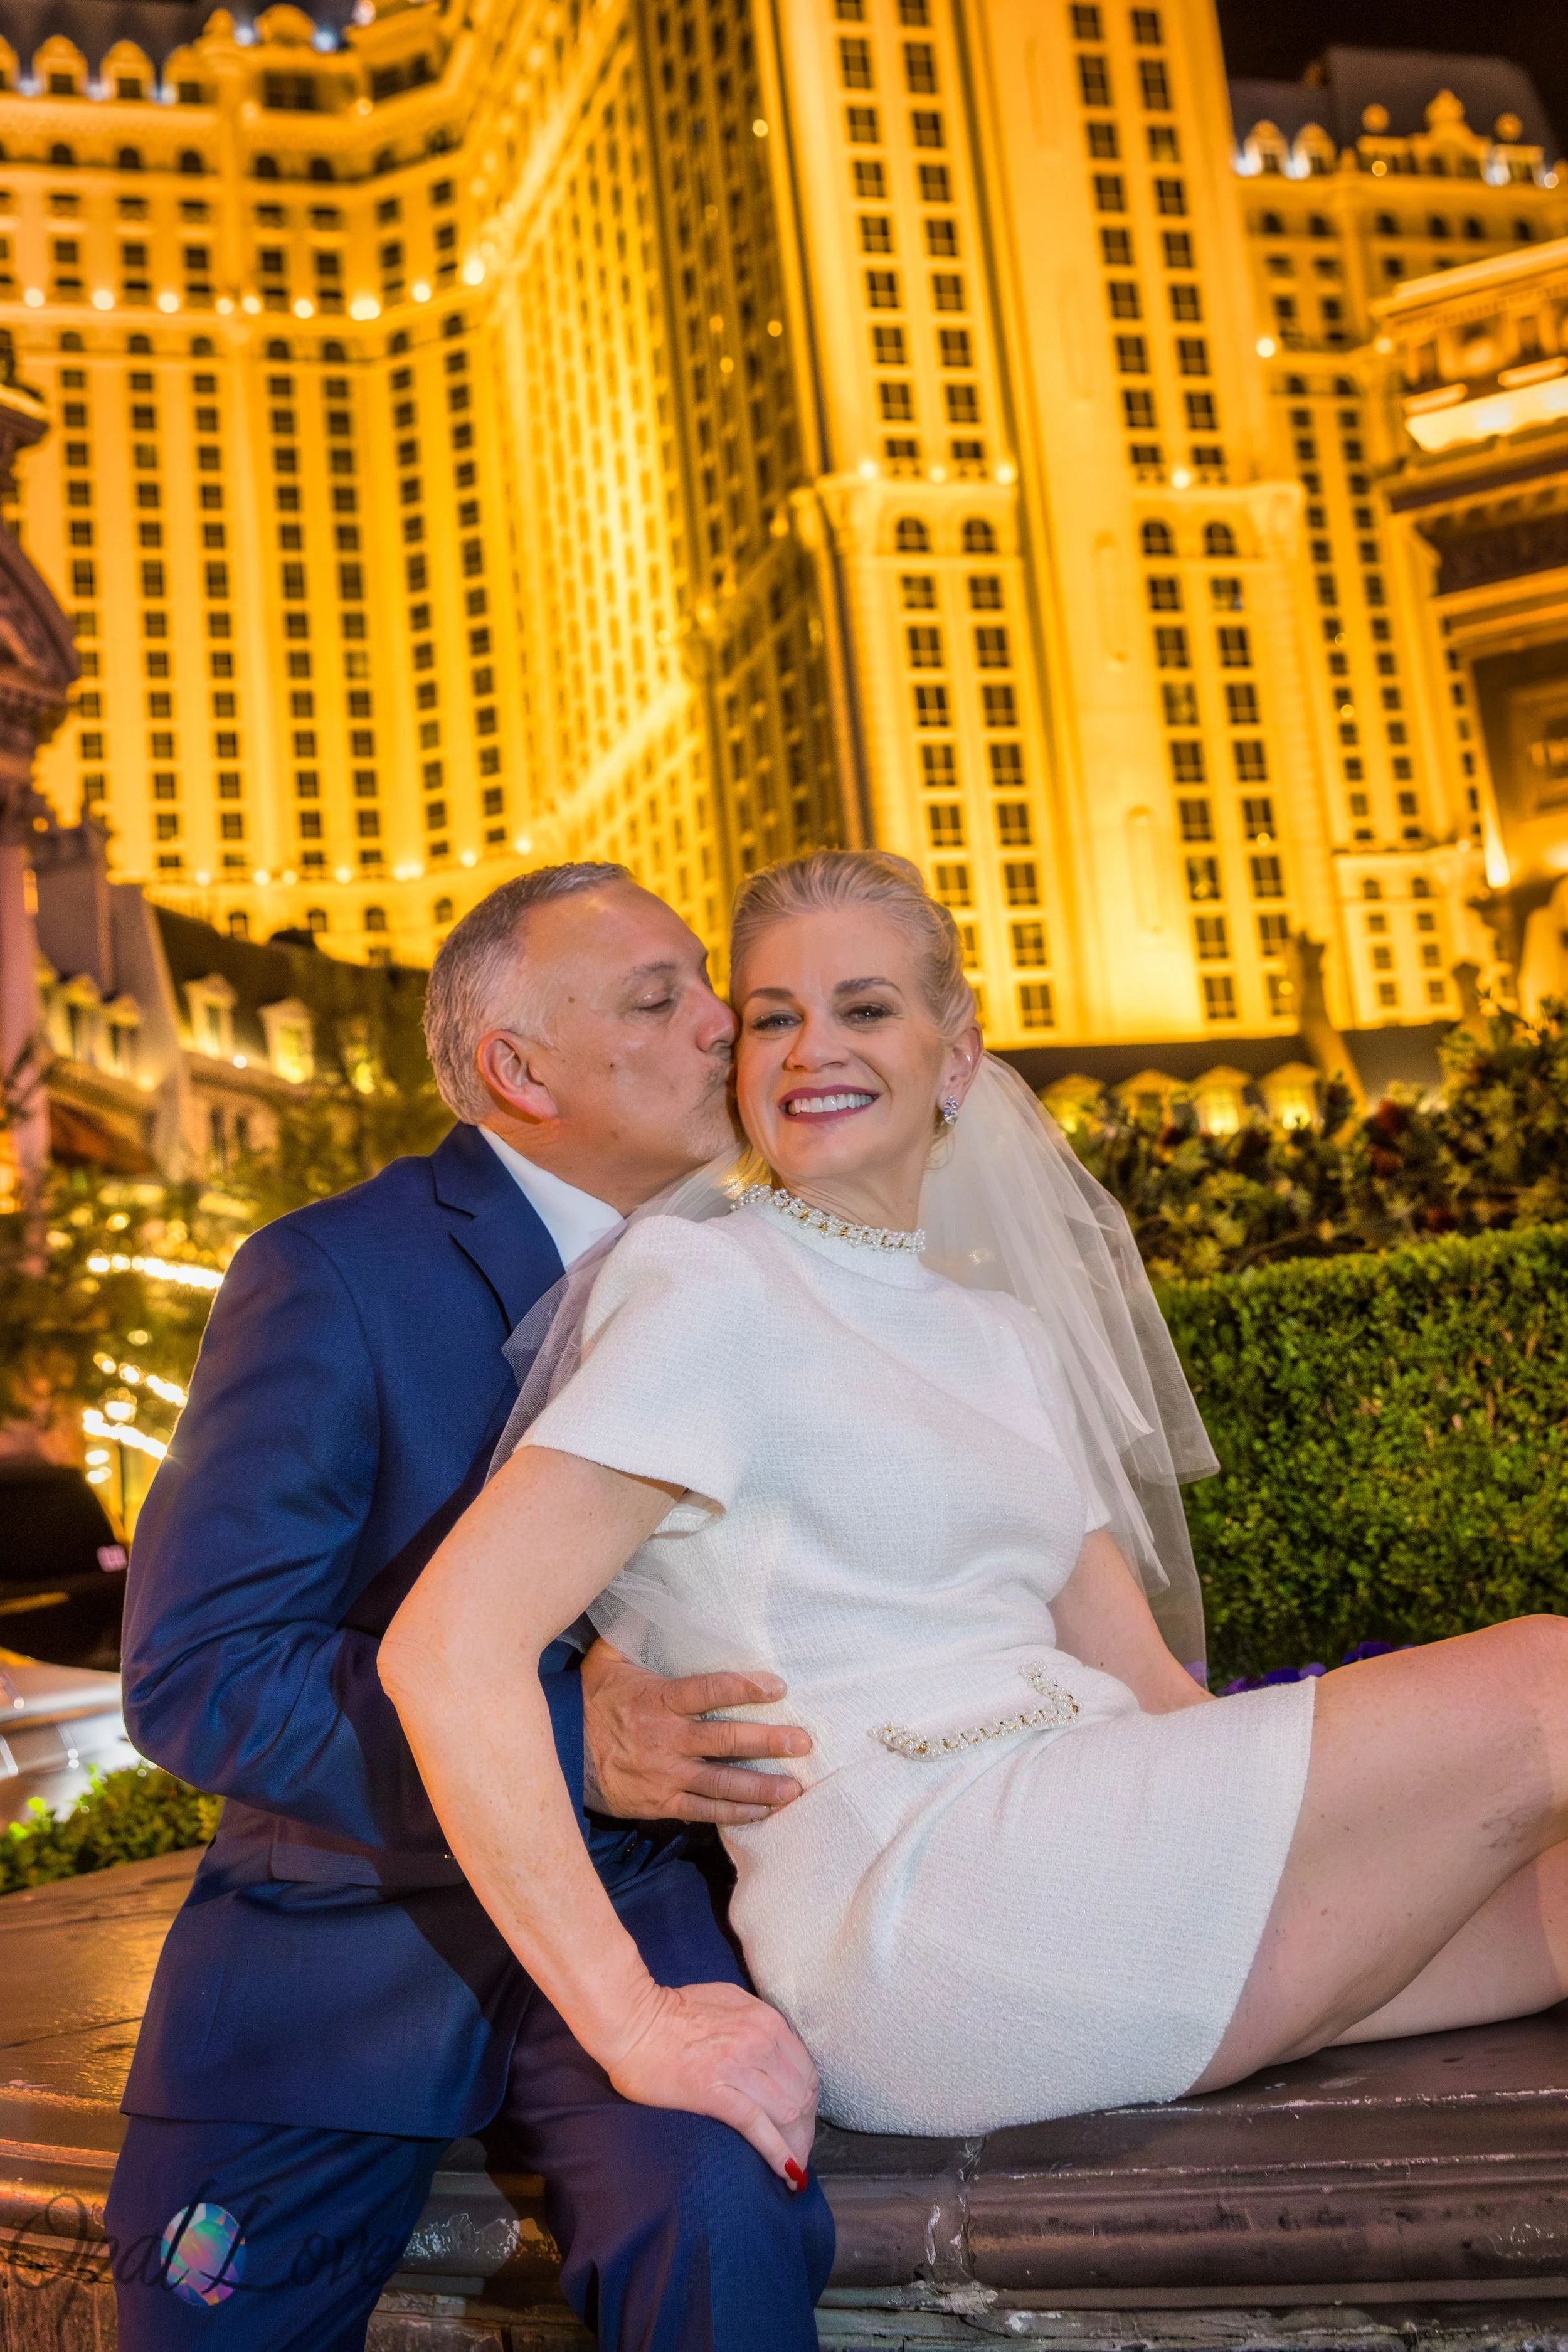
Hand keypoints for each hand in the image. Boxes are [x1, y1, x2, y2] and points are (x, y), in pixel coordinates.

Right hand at [580, 1639, 811, 1824]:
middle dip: (768, 1742)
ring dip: (760, 1786)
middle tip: (802, 1742)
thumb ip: (629, 1632)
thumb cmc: (588, 1702)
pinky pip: (703, 1811)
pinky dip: (734, 1813)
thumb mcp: (604, 1661)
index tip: (777, 1687)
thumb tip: (645, 1594)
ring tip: (794, 1788)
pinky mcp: (661, 1803)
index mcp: (658, 1701)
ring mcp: (666, 1775)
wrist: (559, 1754)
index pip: (709, 1691)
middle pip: (726, 1741)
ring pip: (721, 1783)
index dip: (744, 1688)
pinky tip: (761, 1812)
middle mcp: (667, 1739)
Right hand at [605, 1977, 819, 2181]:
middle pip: (803, 2093)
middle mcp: (760, 2040)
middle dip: (806, 2128)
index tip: (804, 2122)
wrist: (631, 2020)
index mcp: (766, 2020)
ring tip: (793, 2168)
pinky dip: (777, 2152)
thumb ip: (756, 2024)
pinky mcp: (714, 2092)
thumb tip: (774, 2052)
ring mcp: (739, 2066)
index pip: (806, 2069)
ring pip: (787, 2112)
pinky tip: (786, 2172)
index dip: (810, 2102)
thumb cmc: (672, 2012)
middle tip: (799, 2150)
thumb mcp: (728, 2003)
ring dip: (796, 2144)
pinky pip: (757, 2126)